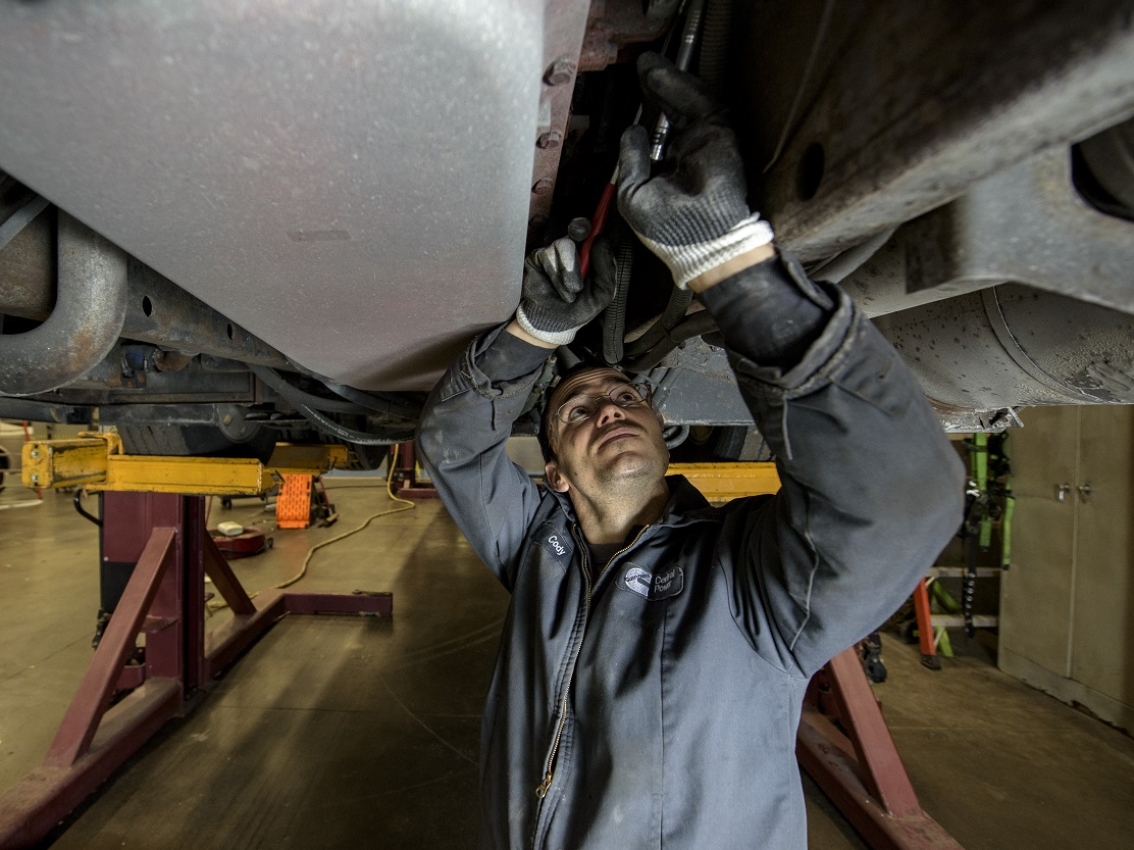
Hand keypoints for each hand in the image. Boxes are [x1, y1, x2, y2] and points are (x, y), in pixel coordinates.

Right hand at [515, 237, 615, 345]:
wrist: (555, 324)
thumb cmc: (580, 308)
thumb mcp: (603, 293)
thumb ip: (607, 269)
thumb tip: (601, 240)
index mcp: (592, 255)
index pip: (596, 231)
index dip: (598, 224)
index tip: (599, 232)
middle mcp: (574, 249)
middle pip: (579, 230)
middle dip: (584, 252)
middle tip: (581, 275)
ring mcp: (555, 252)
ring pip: (564, 244)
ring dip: (569, 271)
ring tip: (571, 291)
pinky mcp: (538, 257)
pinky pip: (548, 256)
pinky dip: (556, 274)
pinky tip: (557, 288)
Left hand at [618, 52, 773, 287]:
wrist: (701, 239)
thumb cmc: (668, 229)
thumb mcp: (634, 193)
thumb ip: (632, 159)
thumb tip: (631, 131)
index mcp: (668, 167)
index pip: (658, 130)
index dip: (648, 109)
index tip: (635, 92)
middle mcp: (687, 151)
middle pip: (673, 110)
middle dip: (657, 88)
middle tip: (642, 67)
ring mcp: (704, 141)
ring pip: (687, 102)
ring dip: (669, 82)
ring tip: (648, 66)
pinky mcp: (719, 135)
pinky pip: (701, 104)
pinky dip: (681, 88)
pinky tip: (662, 77)